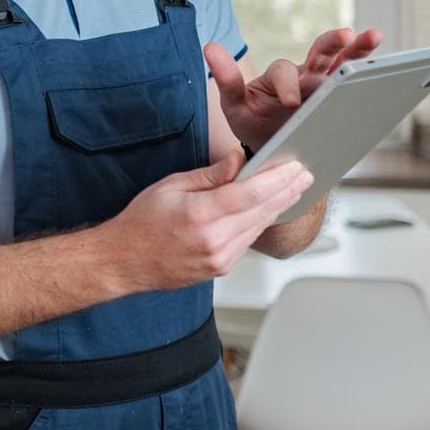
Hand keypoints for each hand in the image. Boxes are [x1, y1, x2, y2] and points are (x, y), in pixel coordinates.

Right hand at [92, 153, 313, 291]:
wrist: (124, 262)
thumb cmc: (141, 223)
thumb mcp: (170, 187)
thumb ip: (209, 175)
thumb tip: (238, 161)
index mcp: (200, 214)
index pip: (250, 193)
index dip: (277, 178)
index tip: (294, 166)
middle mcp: (214, 240)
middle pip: (262, 211)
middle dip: (287, 190)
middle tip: (305, 174)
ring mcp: (220, 258)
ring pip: (259, 227)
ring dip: (278, 206)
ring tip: (294, 188)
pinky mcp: (221, 268)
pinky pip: (248, 241)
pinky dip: (260, 222)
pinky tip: (269, 209)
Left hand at [204, 27, 383, 152]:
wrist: (272, 148)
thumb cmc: (253, 122)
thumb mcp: (235, 103)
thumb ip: (226, 78)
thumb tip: (210, 45)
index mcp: (279, 76)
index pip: (284, 73)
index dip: (289, 86)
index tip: (292, 103)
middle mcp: (305, 76)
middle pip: (321, 52)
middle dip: (333, 43)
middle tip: (347, 35)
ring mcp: (325, 87)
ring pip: (344, 63)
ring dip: (360, 50)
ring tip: (376, 36)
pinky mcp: (340, 101)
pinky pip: (357, 86)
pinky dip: (372, 78)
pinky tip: (389, 74)